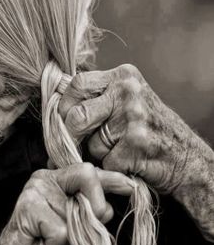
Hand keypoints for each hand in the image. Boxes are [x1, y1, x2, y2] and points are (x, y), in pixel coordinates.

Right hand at [0, 163, 133, 244]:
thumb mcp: (75, 226)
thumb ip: (91, 210)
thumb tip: (114, 204)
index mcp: (57, 179)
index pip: (90, 171)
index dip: (113, 178)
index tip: (131, 186)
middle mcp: (45, 178)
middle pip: (87, 175)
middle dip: (96, 205)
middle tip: (82, 228)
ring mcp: (35, 190)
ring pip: (77, 210)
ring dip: (72, 235)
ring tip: (54, 241)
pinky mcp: (29, 208)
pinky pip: (62, 230)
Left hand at [59, 64, 198, 194]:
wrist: (186, 157)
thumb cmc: (151, 130)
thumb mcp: (129, 102)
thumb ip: (99, 99)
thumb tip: (57, 111)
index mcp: (123, 77)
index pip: (76, 84)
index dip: (65, 107)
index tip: (67, 122)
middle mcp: (129, 92)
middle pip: (77, 115)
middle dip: (72, 137)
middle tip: (78, 146)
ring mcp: (134, 117)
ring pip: (92, 144)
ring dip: (99, 155)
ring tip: (120, 151)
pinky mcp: (137, 144)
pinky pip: (106, 162)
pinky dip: (112, 168)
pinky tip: (130, 163)